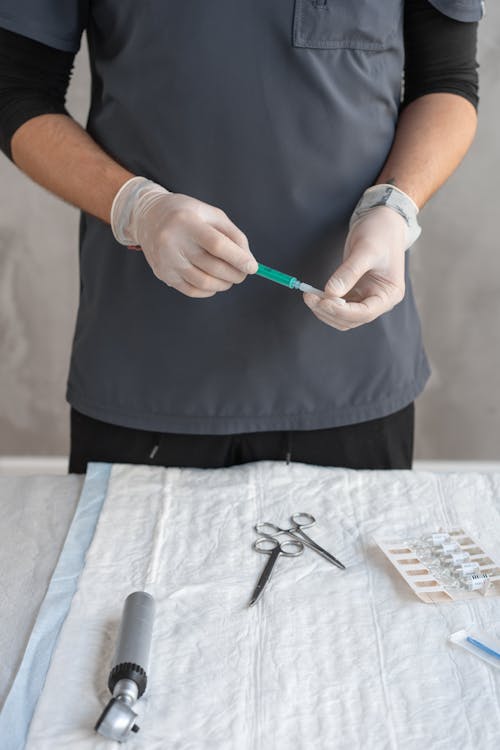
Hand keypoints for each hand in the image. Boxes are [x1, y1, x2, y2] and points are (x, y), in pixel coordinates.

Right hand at [112, 178, 257, 297]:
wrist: (147, 218)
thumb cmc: (186, 214)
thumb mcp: (211, 214)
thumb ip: (233, 235)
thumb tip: (249, 262)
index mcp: (186, 221)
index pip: (217, 245)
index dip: (238, 258)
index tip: (253, 267)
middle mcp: (172, 242)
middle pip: (213, 267)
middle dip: (235, 274)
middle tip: (244, 273)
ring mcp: (166, 261)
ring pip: (204, 283)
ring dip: (224, 284)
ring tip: (230, 278)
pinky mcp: (163, 274)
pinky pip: (192, 290)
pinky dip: (209, 290)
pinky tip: (215, 283)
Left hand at [303, 206, 407, 329]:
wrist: (382, 222)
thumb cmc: (380, 233)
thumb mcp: (366, 250)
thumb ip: (349, 272)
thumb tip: (330, 292)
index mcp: (389, 294)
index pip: (365, 313)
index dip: (342, 311)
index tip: (323, 302)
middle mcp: (379, 301)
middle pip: (351, 319)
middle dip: (329, 311)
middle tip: (310, 296)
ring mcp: (366, 298)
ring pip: (342, 317)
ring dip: (324, 310)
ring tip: (309, 295)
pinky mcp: (354, 293)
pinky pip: (338, 306)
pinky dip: (325, 303)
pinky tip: (314, 294)